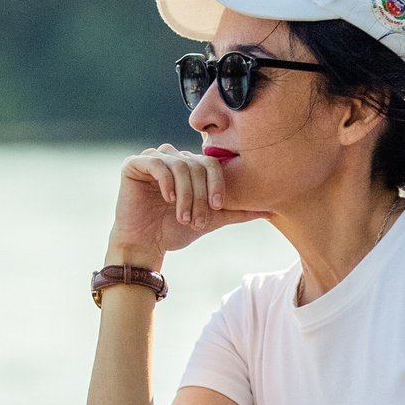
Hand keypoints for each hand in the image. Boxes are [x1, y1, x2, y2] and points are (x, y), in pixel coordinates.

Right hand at [110, 146, 266, 257]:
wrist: (145, 246)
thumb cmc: (175, 232)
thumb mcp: (211, 220)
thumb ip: (237, 211)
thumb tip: (270, 210)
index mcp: (190, 166)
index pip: (211, 164)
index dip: (217, 184)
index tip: (218, 207)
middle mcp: (172, 158)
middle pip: (196, 165)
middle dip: (200, 195)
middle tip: (197, 221)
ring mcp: (152, 159)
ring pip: (179, 165)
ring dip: (185, 194)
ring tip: (183, 217)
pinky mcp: (134, 164)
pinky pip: (156, 163)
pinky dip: (166, 181)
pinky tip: (168, 200)